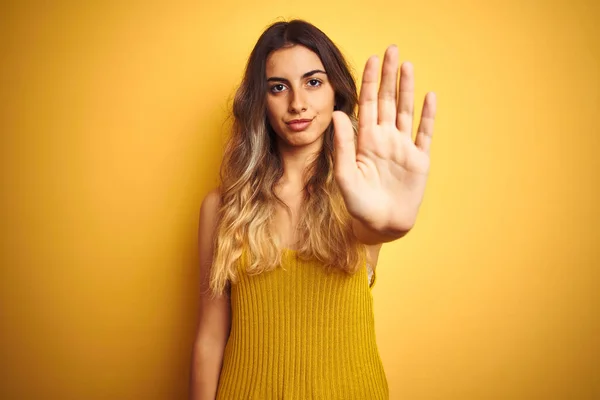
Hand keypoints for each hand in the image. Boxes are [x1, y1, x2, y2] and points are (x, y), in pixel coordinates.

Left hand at [332, 45, 436, 234]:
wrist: (382, 225)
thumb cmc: (359, 204)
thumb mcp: (346, 175)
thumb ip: (342, 145)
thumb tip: (338, 113)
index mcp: (365, 141)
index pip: (368, 104)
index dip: (370, 82)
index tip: (371, 59)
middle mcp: (384, 139)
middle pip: (388, 101)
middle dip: (388, 76)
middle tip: (391, 50)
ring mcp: (403, 148)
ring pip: (406, 112)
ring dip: (407, 89)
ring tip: (407, 65)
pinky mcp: (419, 160)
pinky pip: (424, 134)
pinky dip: (427, 116)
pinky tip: (429, 96)